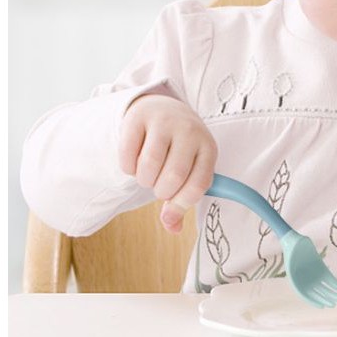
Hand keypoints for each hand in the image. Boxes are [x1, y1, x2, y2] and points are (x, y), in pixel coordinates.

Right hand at [119, 94, 217, 232]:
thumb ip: (182, 199)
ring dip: (144, 180)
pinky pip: (128, 156)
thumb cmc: (178, 147)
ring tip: (147, 174)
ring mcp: (165, 122)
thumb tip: (173, 228)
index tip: (170, 206)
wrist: (162, 109)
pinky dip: (128, 168)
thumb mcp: (190, 168)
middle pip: (174, 176)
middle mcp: (190, 131)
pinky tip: (134, 161)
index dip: (181, 203)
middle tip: (158, 184)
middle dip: (161, 191)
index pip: (199, 184)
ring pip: (149, 167)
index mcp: (208, 147)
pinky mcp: (139, 118)